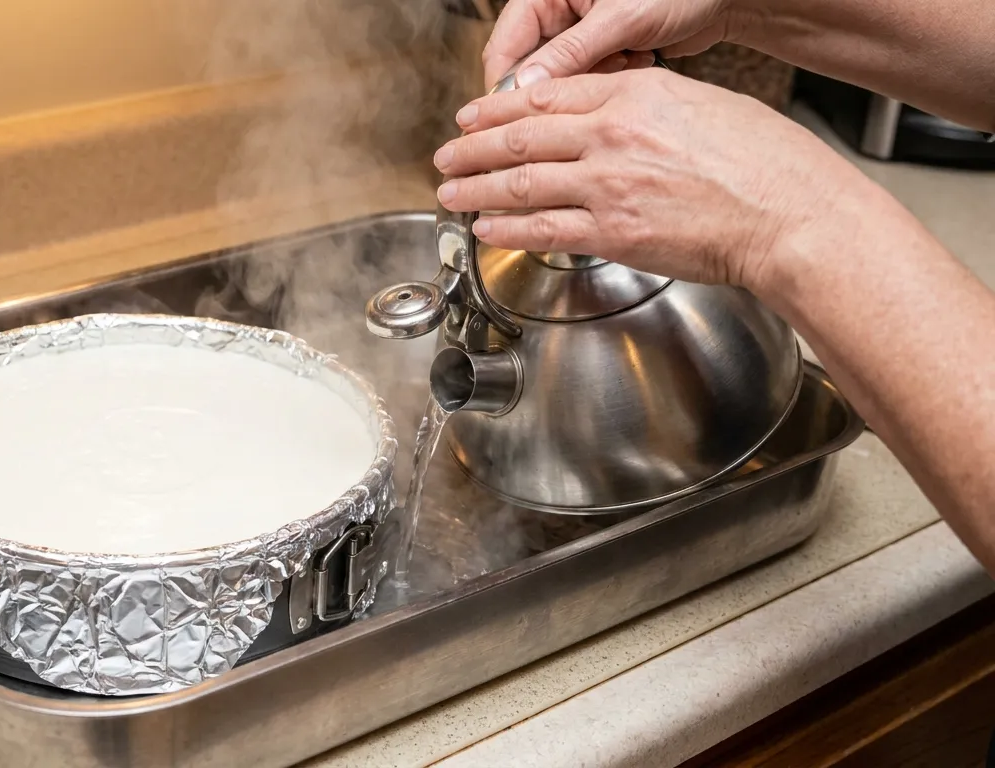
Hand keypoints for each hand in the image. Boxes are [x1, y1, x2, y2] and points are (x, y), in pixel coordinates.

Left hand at [433, 68, 877, 292]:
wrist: (792, 217)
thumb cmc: (765, 164)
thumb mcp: (700, 104)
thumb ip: (641, 105)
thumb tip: (601, 115)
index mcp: (636, 94)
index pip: (547, 95)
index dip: (497, 106)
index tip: (473, 114)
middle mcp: (614, 135)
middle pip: (520, 137)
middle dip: (472, 147)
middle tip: (446, 154)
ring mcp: (609, 185)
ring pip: (520, 183)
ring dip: (475, 188)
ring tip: (450, 192)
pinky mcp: (612, 233)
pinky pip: (541, 229)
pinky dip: (505, 228)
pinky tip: (486, 226)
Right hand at [484, 0, 743, 87]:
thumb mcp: (621, 17)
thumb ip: (571, 52)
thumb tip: (527, 88)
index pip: (503, 47)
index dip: (505, 87)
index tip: (511, 121)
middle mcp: (555, 12)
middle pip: (527, 68)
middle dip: (555, 86)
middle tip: (578, 98)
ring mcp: (575, 33)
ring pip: (557, 80)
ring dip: (587, 85)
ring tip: (624, 62)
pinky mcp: (598, 50)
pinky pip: (585, 82)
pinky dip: (608, 82)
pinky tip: (636, 60)